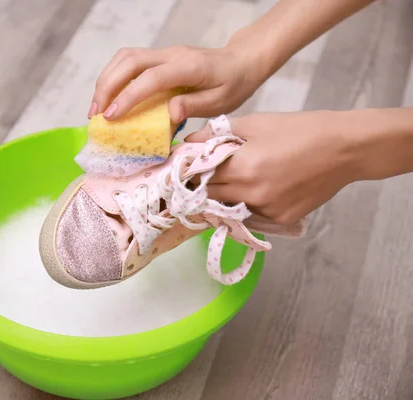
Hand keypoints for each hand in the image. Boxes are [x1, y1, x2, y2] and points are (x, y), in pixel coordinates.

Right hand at [88, 44, 268, 123]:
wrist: (242, 60)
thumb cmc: (234, 83)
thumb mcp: (222, 101)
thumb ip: (195, 106)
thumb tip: (170, 114)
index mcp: (188, 67)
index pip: (151, 78)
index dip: (129, 97)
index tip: (112, 117)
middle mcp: (171, 55)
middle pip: (129, 61)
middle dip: (107, 87)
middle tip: (96, 116)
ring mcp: (163, 53)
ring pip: (124, 58)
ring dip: (106, 81)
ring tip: (97, 109)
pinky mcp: (158, 58)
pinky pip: (129, 63)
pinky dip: (113, 78)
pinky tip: (110, 98)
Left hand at [187, 111, 360, 224]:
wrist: (345, 148)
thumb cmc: (300, 129)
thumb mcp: (256, 123)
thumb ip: (216, 133)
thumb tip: (187, 141)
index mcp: (243, 167)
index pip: (200, 177)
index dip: (190, 172)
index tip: (185, 168)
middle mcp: (252, 194)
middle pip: (211, 196)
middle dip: (203, 185)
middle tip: (204, 174)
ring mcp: (268, 210)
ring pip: (230, 208)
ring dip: (225, 197)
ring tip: (234, 179)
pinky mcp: (282, 219)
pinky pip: (252, 215)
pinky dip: (248, 204)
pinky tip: (258, 188)